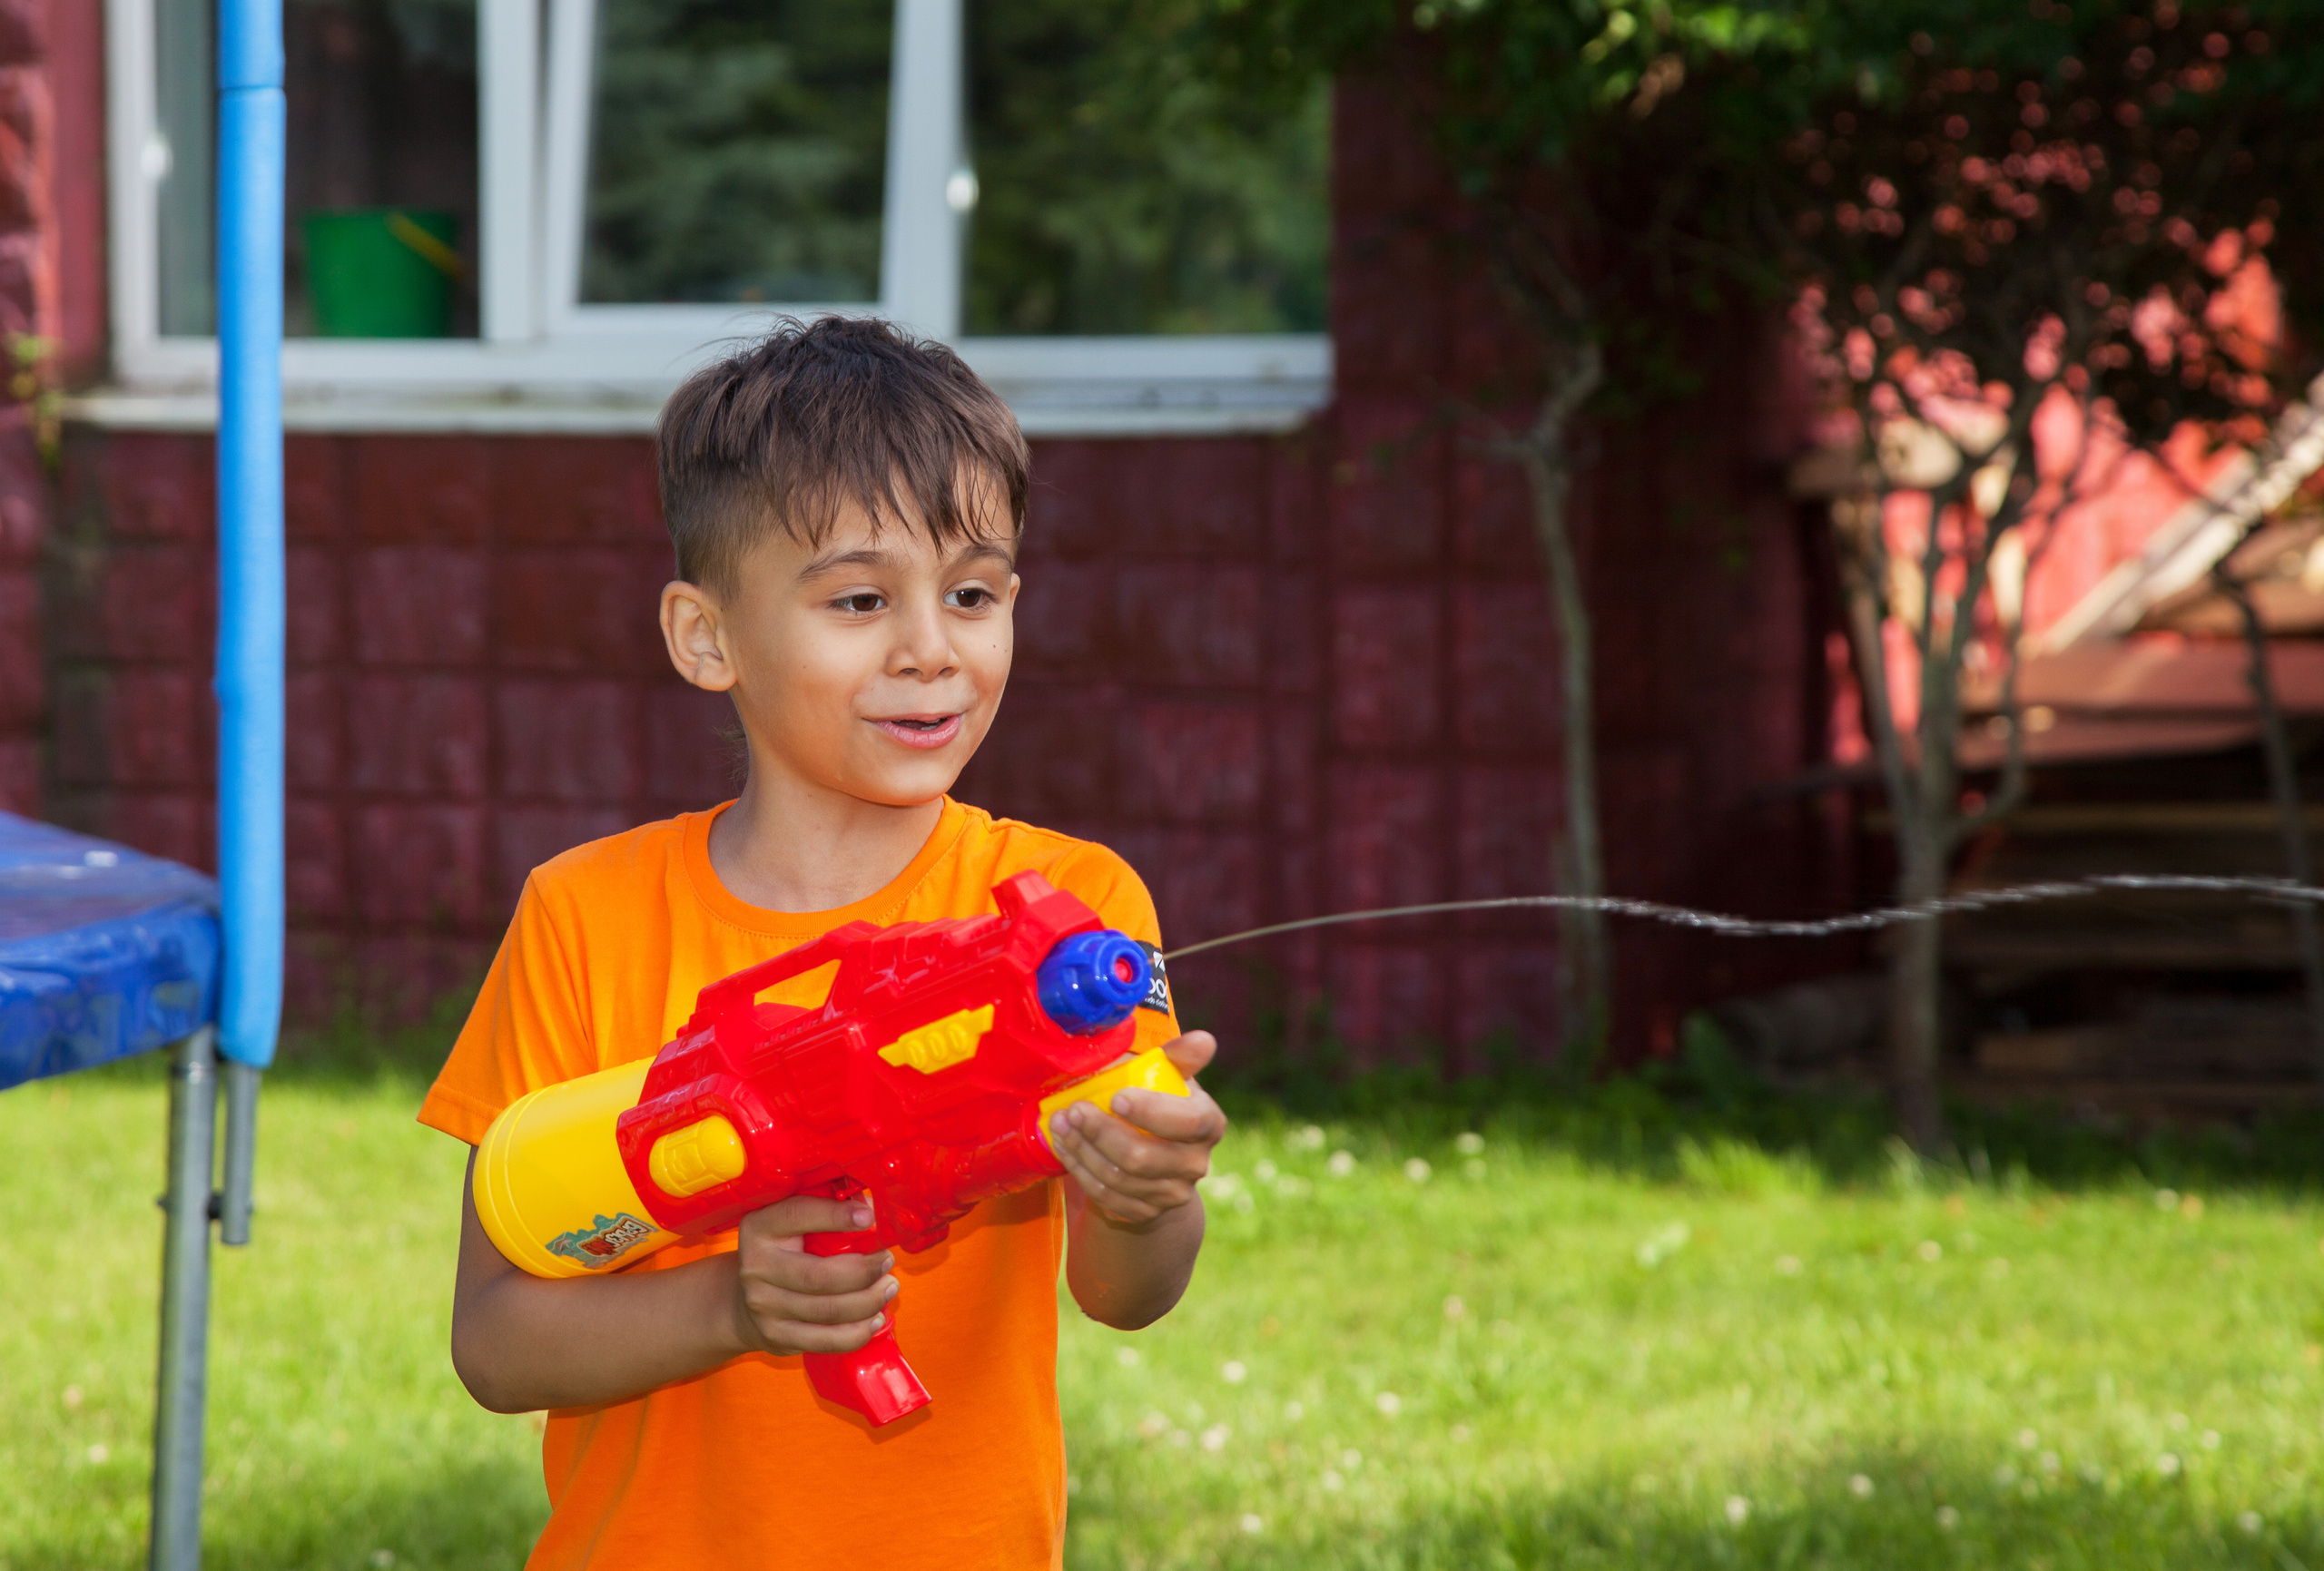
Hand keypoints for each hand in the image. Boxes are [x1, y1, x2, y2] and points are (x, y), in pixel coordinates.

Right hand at [728, 1195, 898, 1356]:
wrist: (744, 1301)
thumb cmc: (785, 1253)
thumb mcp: (792, 1226)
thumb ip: (827, 1215)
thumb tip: (877, 1212)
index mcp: (760, 1228)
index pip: (797, 1215)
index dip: (836, 1216)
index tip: (870, 1217)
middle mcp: (756, 1267)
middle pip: (819, 1275)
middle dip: (864, 1270)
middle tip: (887, 1261)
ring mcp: (764, 1306)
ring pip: (828, 1310)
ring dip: (869, 1300)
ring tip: (888, 1287)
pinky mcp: (777, 1336)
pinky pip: (826, 1340)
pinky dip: (858, 1331)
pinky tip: (874, 1318)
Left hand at [1049, 1031, 1228, 1227]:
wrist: (1157, 1159)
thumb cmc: (1161, 1104)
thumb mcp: (1170, 1077)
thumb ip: (1181, 1057)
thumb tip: (1203, 1040)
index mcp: (1209, 1123)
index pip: (1188, 1122)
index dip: (1151, 1112)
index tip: (1116, 1097)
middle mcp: (1196, 1163)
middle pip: (1143, 1157)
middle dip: (1101, 1132)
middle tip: (1073, 1109)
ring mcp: (1172, 1193)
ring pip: (1119, 1178)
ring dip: (1083, 1150)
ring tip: (1061, 1124)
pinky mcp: (1145, 1212)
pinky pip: (1107, 1196)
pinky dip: (1080, 1170)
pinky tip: (1065, 1147)